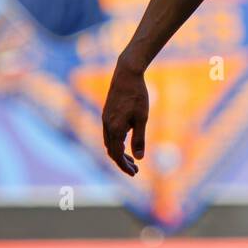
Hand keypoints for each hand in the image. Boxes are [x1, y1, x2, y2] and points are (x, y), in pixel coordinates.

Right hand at [101, 54, 149, 175]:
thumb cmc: (137, 95)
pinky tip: (126, 141)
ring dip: (119, 152)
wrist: (127, 74)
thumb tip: (139, 158)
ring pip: (109, 143)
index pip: (117, 155)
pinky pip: (109, 134)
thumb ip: (139, 139)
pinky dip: (117, 142)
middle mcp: (106, 126)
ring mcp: (105, 119)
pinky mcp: (106, 113)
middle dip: (122, 162)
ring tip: (132, 159)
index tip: (134, 173)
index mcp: (115, 129)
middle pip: (111, 151)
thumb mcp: (142, 118)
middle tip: (135, 170)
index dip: (125, 166)